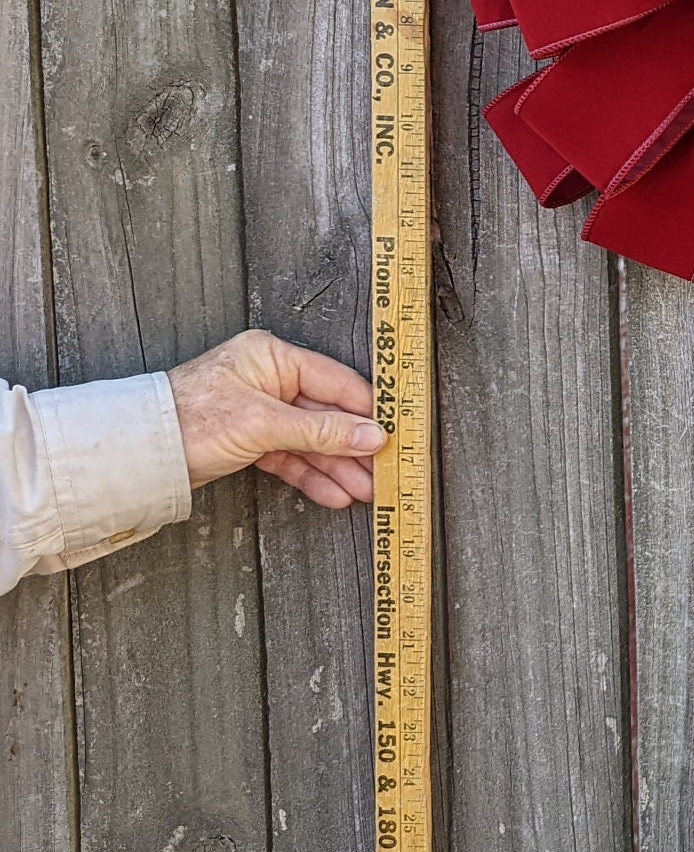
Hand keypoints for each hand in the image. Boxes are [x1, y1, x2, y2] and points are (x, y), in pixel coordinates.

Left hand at [167, 330, 385, 509]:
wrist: (138, 456)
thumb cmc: (188, 421)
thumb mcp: (262, 424)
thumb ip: (321, 432)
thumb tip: (372, 436)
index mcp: (274, 358)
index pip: (337, 384)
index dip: (368, 412)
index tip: (396, 435)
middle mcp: (271, 381)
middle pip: (328, 417)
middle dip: (355, 448)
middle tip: (386, 471)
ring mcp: (263, 413)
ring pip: (313, 442)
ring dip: (340, 468)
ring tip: (367, 491)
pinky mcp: (254, 441)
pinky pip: (293, 458)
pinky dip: (313, 476)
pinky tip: (335, 493)